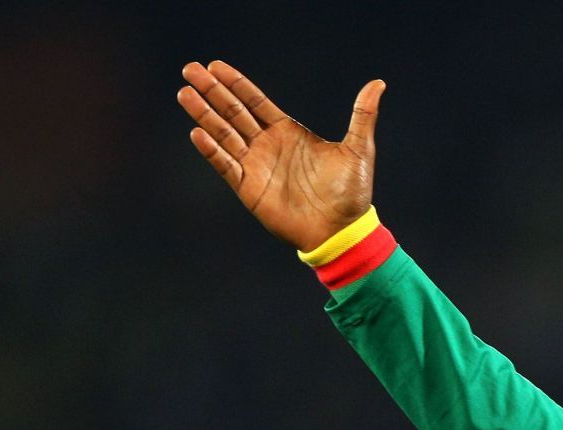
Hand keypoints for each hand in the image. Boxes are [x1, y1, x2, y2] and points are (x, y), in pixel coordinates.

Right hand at [178, 61, 385, 251]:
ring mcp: (256, 166)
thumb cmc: (352, 193)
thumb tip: (378, 83)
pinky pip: (225, 166)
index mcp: (288, 133)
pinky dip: (211, 150)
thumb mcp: (359, 149)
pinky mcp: (249, 189)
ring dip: (204, 114)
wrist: (343, 230)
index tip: (215, 65)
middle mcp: (268, 146)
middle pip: (233, 112)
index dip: (235, 84)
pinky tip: (197, 133)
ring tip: (184, 93)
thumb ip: (362, 115)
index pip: (255, 102)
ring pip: (223, 134)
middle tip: (190, 69)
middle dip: (212, 91)